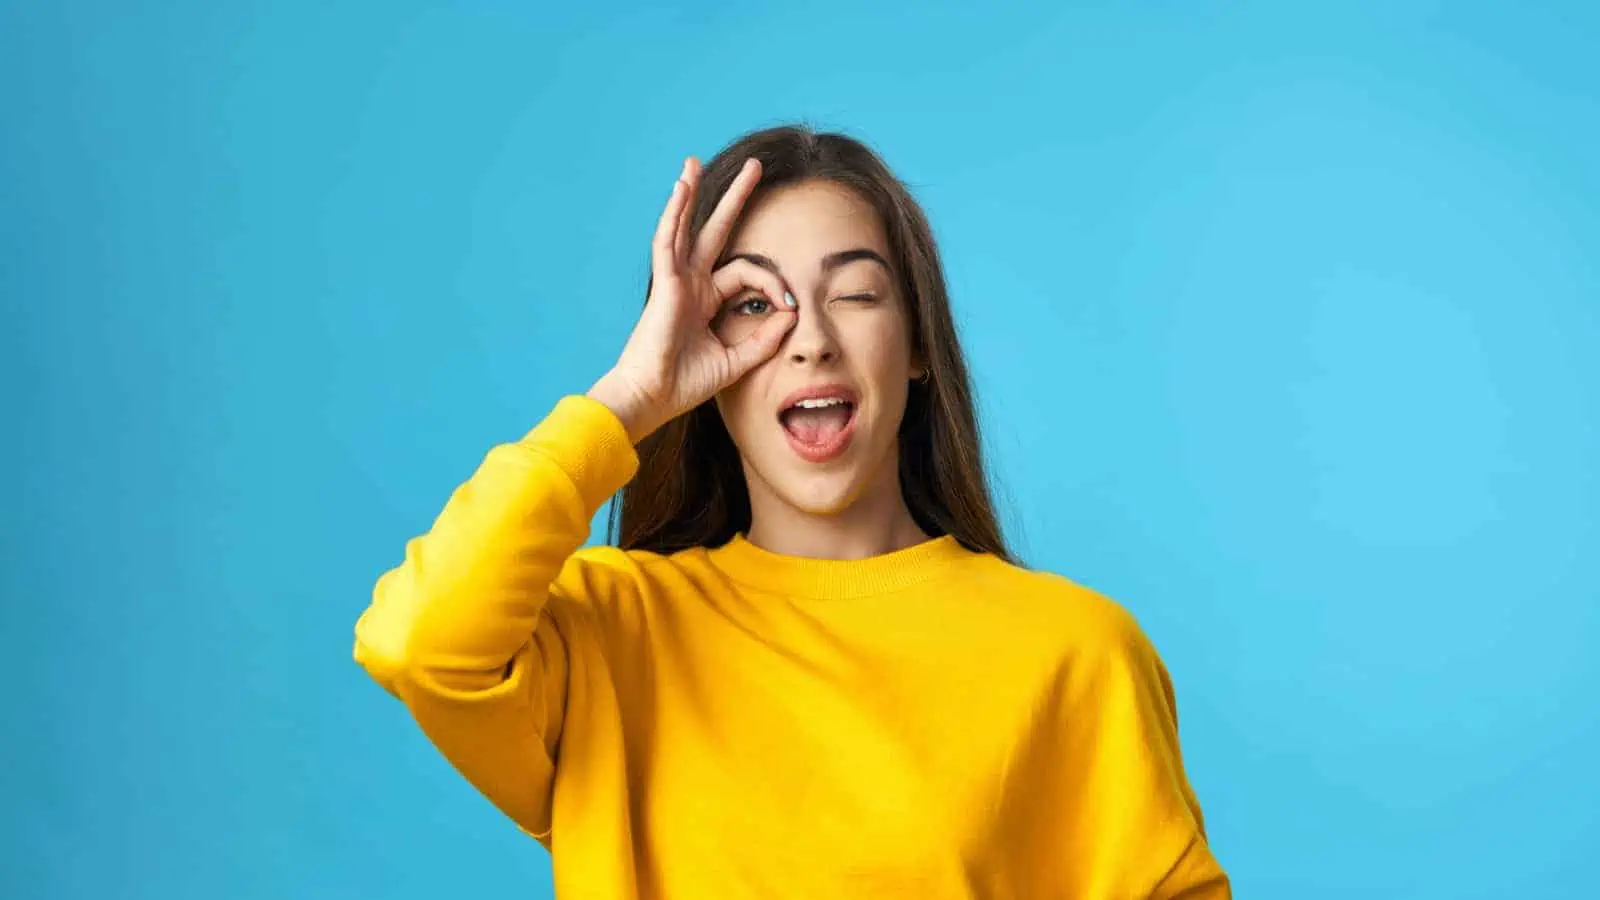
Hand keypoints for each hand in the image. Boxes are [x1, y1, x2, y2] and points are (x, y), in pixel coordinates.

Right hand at [588, 156, 796, 442]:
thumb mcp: (736, 360)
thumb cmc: (684, 385)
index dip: (772, 284)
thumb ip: (765, 339)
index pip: (746, 274)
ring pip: (684, 227)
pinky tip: (680, 187)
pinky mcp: (663, 284)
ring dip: (689, 193)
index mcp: (705, 300)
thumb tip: (792, 314)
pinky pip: (667, 241)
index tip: (790, 304)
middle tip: (753, 167)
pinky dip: (673, 214)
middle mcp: (690, 284)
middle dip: (734, 199)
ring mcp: (675, 280)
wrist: (653, 399)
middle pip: (715, 231)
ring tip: (693, 161)